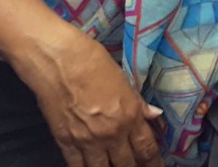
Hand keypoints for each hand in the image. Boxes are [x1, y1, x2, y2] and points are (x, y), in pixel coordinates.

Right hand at [10, 24, 162, 166]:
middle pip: (127, 164)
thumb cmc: (94, 63)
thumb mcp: (124, 81)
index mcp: (130, 116)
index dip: (153, 161)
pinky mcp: (65, 142)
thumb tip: (154, 115)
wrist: (60, 61)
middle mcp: (111, 133)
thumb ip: (138, 103)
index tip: (157, 166)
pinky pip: (77, 165)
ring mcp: (87, 141)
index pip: (146, 148)